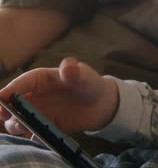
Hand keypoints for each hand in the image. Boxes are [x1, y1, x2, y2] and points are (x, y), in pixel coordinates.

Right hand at [0, 57, 117, 134]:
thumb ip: (74, 71)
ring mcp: (38, 112)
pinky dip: (32, 136)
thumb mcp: (84, 75)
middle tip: (6, 116)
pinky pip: (32, 133)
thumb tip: (68, 66)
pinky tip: (38, 137)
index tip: (0, 98)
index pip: (20, 83)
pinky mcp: (44, 127)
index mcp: (39, 79)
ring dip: (16, 125)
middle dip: (5, 110)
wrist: (102, 103)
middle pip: (12, 104)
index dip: (8, 91)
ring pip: (18, 120)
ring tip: (24, 127)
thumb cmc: (89, 83)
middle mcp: (34, 96)